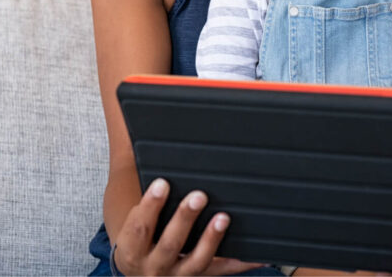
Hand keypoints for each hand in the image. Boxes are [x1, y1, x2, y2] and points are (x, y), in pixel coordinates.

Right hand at [112, 178, 264, 275]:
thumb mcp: (132, 217)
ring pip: (196, 261)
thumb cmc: (140, 235)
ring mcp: (178, 276)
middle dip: (184, 219)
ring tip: (224, 217)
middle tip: (200, 194)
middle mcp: (153, 267)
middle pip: (169, 243)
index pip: (139, 227)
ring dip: (211, 240)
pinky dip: (243, 262)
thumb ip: (140, 185)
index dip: (150, 205)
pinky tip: (260, 252)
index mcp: (131, 249)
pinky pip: (223, 271)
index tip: (162, 182)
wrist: (141, 272)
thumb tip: (138, 130)